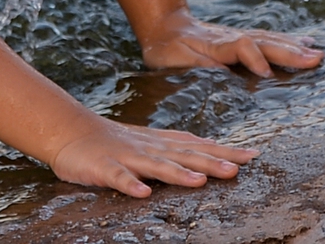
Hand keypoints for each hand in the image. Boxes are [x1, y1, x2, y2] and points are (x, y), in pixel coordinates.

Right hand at [51, 117, 256, 198]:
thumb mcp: (150, 143)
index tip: (254, 155)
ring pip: (155, 165)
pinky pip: (118, 177)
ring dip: (177, 172)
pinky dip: (130, 184)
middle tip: (237, 168)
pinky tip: (142, 193)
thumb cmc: (114, 141)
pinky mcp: (104, 167)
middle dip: (209, 161)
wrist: (70, 131)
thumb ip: (178, 150)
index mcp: (161, 144)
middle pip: (183, 155)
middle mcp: (149, 148)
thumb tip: (213, 157)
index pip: (198, 146)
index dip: (224, 150)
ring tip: (199, 180)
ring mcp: (126, 157)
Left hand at [139, 9, 322, 77]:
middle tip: (315, 59)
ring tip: (317, 53)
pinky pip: (268, 38)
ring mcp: (239, 36)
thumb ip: (197, 63)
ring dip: (294, 46)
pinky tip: (306, 42)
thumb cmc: (165, 48)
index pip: (240, 46)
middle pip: (263, 42)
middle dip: (289, 52)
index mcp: (215, 44)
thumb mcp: (173, 59)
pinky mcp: (242, 38)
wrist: (164, 25)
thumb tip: (222, 71)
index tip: (269, 75)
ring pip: (269, 39)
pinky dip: (289, 40)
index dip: (255, 59)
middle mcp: (231, 37)